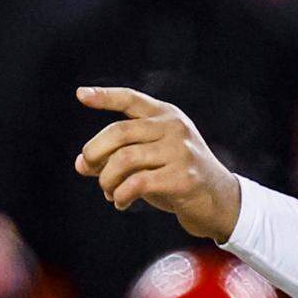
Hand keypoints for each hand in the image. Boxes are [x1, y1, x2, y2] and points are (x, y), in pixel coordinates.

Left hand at [74, 87, 240, 242]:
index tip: (80, 95)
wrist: (217, 199)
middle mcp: (175, 128)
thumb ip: (115, 157)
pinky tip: (121, 202)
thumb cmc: (177, 176)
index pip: (132, 99)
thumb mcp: (149, 159)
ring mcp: (181, 152)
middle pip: (119, 131)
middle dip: (94, 152)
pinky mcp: (183, 178)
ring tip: (109, 191)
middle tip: (87, 168)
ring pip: (125, 159)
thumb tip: (80, 164)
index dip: (105, 96)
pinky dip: (121, 195)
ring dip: (107, 179)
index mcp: (167, 116)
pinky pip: (138, 183)